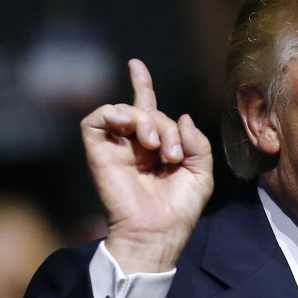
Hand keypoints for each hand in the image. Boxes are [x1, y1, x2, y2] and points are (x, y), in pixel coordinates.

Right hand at [81, 59, 213, 272]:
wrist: (158, 233)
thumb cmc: (179, 210)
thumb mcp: (201, 173)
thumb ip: (198, 143)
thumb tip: (182, 118)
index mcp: (157, 148)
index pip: (148, 109)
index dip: (141, 84)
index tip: (135, 64)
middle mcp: (135, 145)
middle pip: (148, 111)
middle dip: (166, 126)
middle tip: (173, 155)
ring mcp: (116, 148)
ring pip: (126, 112)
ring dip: (146, 121)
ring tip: (156, 147)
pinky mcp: (99, 153)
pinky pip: (97, 119)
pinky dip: (115, 114)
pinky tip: (132, 128)